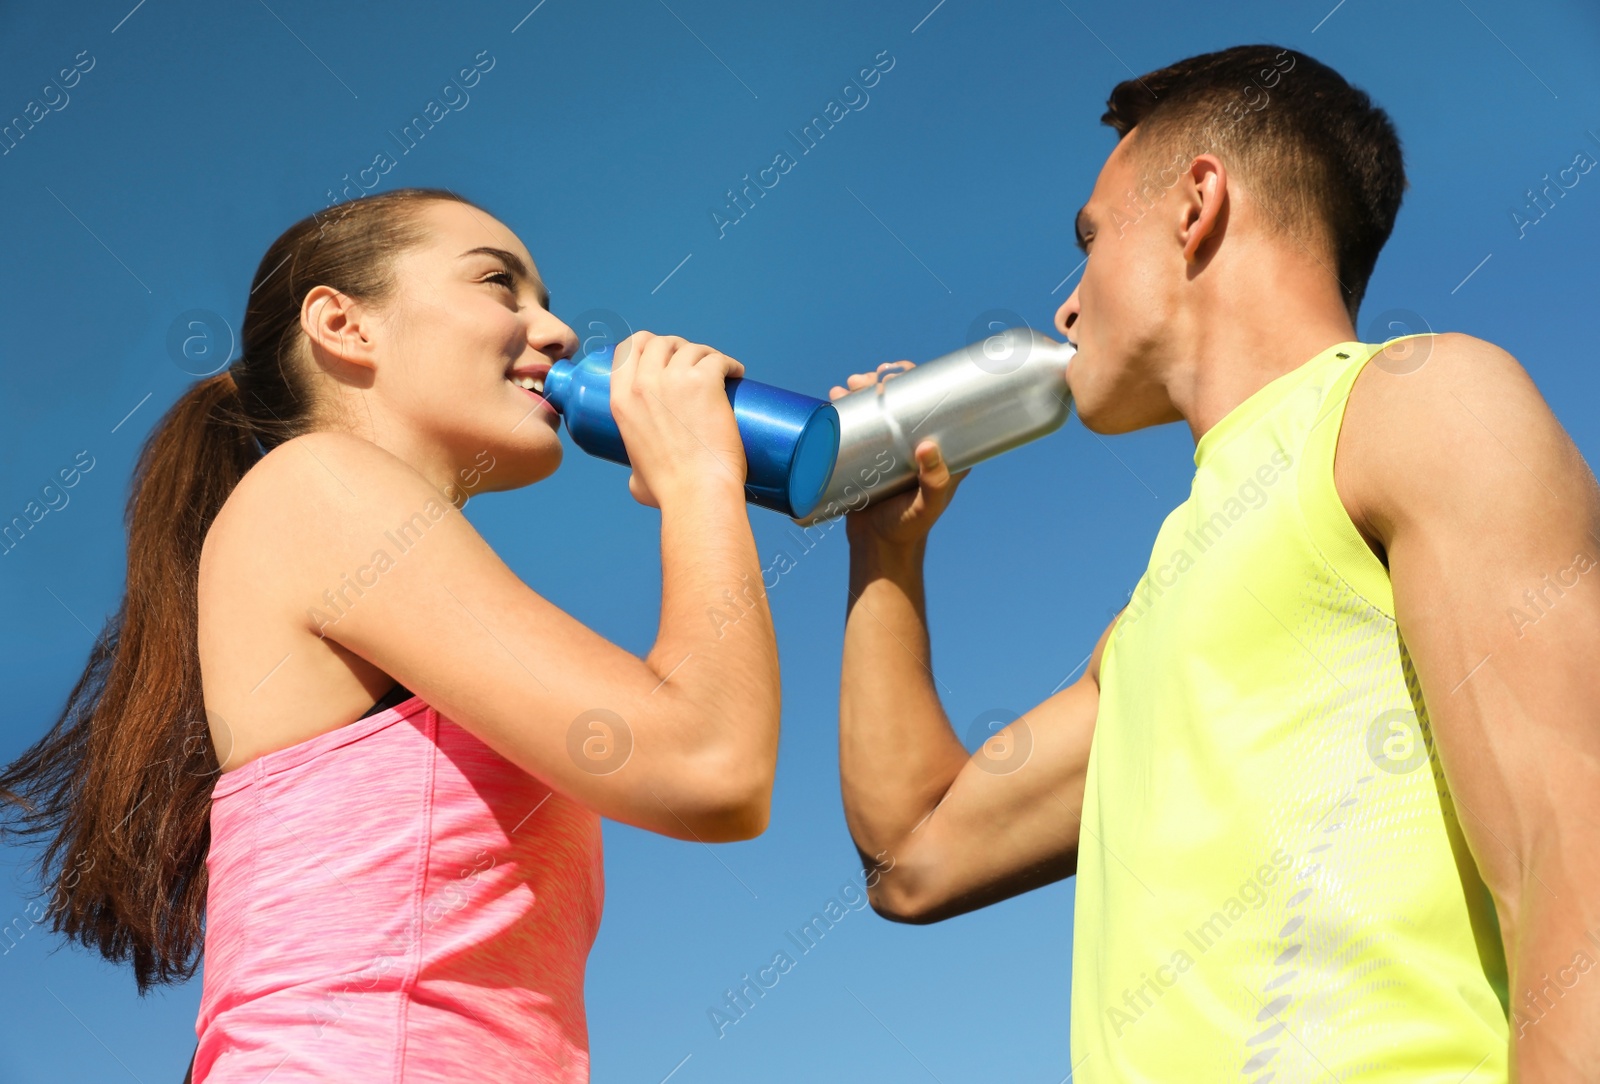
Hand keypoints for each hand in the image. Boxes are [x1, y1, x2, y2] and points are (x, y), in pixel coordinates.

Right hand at [609, 331, 747, 507]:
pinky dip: (729, 364)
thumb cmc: (669, 491)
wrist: (696, 492)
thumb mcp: (636, 477)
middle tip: (694, 363)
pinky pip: (717, 359)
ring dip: (705, 355)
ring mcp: (674, 380)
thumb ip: (634, 471)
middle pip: (659, 342)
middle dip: (676, 346)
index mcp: (622, 401)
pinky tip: (736, 373)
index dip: (645, 345)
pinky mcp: (705, 382)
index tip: (662, 355)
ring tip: (718, 370)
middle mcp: (644, 384)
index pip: (627, 350)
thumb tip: (638, 478)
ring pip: (690, 348)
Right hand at [828, 361, 969, 548]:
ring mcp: (888, 447)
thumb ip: (934, 482)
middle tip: (861, 382)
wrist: (878, 547)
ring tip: (843, 390)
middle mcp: (913, 440)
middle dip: (877, 380)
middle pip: (897, 398)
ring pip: (874, 408)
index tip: (892, 373)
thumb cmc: (909, 527)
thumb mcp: (927, 506)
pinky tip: (833, 397)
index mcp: (938, 446)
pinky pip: (856, 425)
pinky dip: (844, 408)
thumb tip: (927, 447)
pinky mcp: (866, 456)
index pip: (928, 400)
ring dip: (858, 390)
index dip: (912, 377)